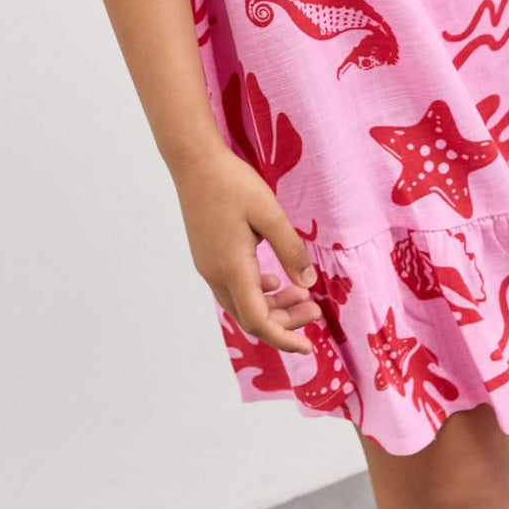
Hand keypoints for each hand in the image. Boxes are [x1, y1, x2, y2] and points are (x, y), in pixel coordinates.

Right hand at [171, 143, 322, 355]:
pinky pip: (232, 287)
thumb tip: (308, 283)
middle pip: (250, 317)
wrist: (194, 161)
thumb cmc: (232, 183)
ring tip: (301, 294)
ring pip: (241, 303)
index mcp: (232, 268)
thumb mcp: (269, 213)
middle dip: (284, 322)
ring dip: (271, 306)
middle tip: (314, 310)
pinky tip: (273, 279)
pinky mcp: (206, 255)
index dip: (285, 339)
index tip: (308, 347)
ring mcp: (208, 265)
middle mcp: (216, 274)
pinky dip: (256, 292)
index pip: (259, 321)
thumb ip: (290, 250)